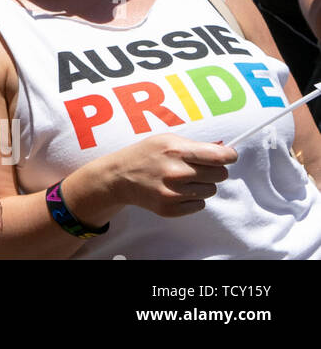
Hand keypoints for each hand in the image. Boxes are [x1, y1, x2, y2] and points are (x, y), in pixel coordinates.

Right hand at [84, 134, 235, 221]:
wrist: (119, 176)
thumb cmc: (146, 154)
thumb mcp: (167, 140)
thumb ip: (196, 145)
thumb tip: (226, 150)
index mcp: (177, 150)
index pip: (220, 157)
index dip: (229, 156)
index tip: (227, 157)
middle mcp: (176, 173)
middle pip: (220, 175)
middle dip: (214, 170)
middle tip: (198, 168)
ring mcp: (173, 193)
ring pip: (211, 191)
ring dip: (202, 185)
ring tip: (183, 179)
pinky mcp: (170, 209)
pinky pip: (199, 205)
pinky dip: (192, 198)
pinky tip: (176, 191)